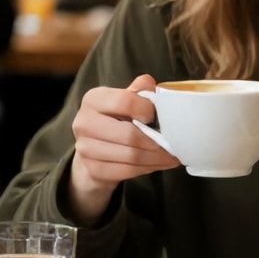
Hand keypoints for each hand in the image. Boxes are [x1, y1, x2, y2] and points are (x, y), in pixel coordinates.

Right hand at [65, 73, 179, 221]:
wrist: (93, 148)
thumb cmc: (114, 119)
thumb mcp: (124, 100)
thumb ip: (139, 91)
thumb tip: (152, 86)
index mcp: (93, 99)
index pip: (124, 101)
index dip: (146, 109)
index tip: (157, 115)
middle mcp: (84, 122)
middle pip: (130, 134)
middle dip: (157, 141)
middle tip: (175, 144)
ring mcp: (86, 148)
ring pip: (131, 156)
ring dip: (157, 158)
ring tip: (172, 156)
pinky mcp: (93, 169)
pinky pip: (127, 171)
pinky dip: (148, 168)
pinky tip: (158, 163)